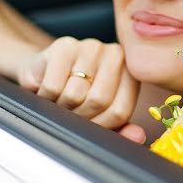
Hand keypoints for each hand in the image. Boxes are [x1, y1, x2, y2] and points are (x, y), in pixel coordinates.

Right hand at [17, 37, 143, 142]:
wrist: (44, 72)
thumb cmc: (78, 96)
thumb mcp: (101, 114)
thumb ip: (121, 128)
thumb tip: (138, 136)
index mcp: (131, 73)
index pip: (120, 111)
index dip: (100, 126)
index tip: (88, 125)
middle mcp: (116, 54)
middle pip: (98, 101)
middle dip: (79, 116)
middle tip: (70, 113)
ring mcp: (91, 47)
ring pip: (74, 94)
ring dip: (60, 107)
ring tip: (59, 100)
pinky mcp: (64, 46)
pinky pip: (53, 86)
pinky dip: (46, 96)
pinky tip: (48, 90)